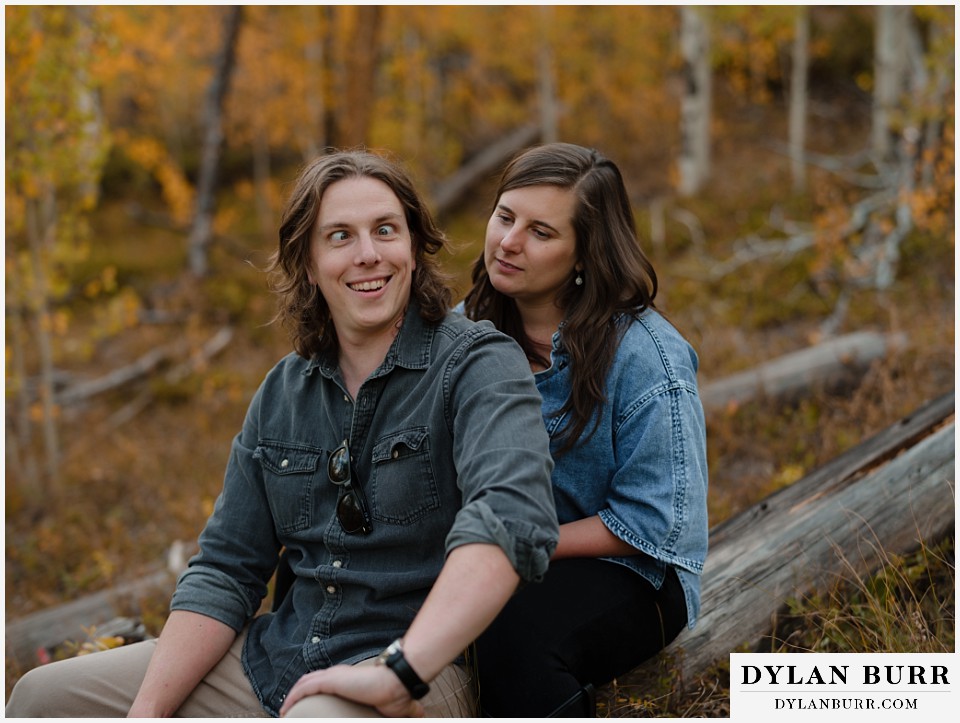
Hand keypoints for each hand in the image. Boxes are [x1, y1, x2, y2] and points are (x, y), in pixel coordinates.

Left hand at [279, 663, 422, 717]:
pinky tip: (285, 707)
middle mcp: (338, 675)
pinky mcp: (331, 680)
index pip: (324, 682)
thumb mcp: (390, 707)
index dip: (311, 691)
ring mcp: (334, 676)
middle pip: (310, 681)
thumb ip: (396, 711)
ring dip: (291, 696)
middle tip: (288, 711)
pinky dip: (293, 696)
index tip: (304, 707)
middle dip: (296, 695)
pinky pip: (305, 687)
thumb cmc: (396, 694)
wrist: (398, 682)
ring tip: (283, 711)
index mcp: (348, 680)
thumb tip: (419, 716)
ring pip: (304, 684)